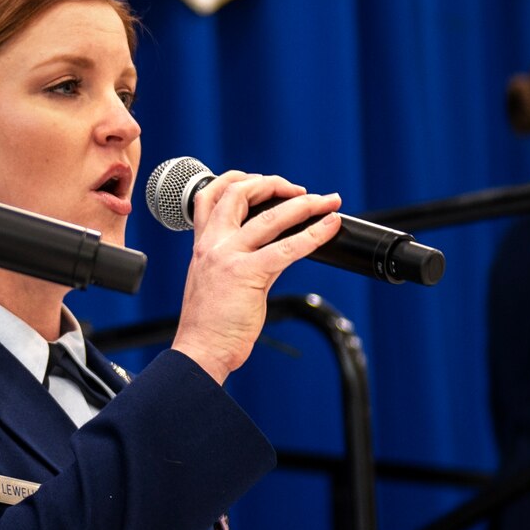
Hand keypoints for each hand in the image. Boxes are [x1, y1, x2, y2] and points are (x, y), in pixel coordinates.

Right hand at [169, 172, 342, 383]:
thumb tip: (282, 245)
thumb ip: (246, 258)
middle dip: (273, 184)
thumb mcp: (219, 280)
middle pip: (238, 193)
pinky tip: (329, 228)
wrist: (200, 349)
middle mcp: (212, 244)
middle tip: (299, 190)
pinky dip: (314, 234)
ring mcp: (228, 257)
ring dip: (304, 205)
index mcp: (201, 245)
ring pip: (270, 217)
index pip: (211, 195)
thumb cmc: (209, 323)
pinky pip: (288, 248)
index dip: (240, 180)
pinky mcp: (247, 274)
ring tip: (326, 203)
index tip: (265, 183)